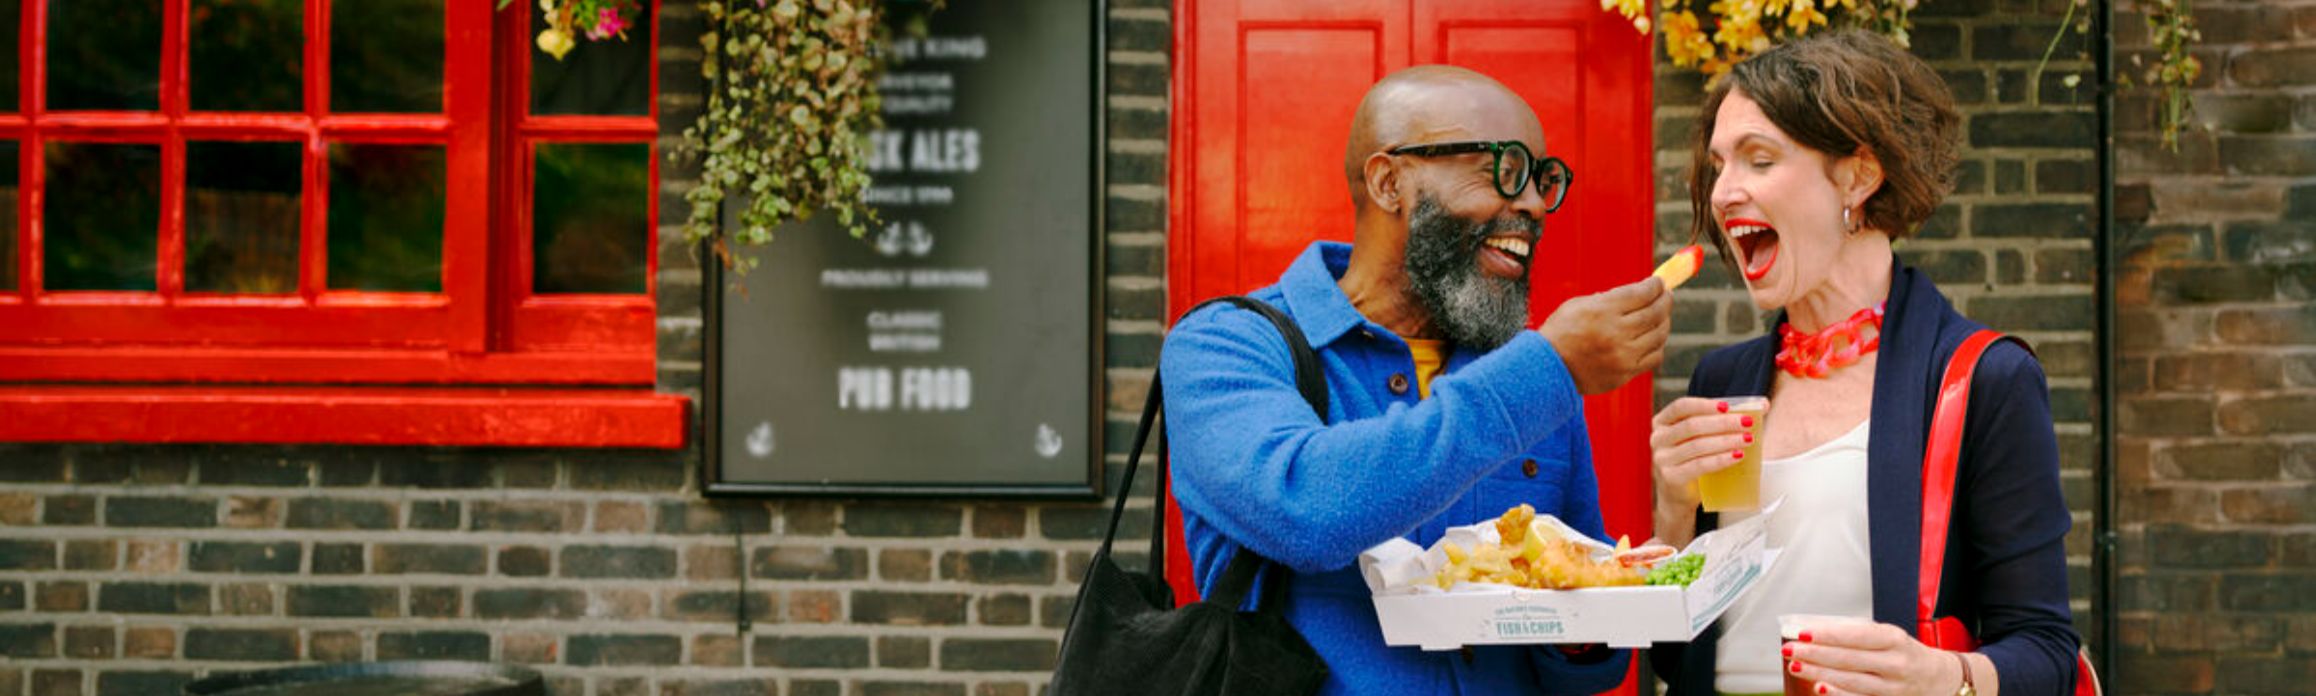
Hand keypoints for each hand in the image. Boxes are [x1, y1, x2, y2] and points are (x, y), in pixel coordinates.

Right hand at [1537, 276, 1670, 394]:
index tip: (1658, 282)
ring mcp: (1623, 355)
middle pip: (1655, 312)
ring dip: (1664, 321)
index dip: (1655, 285)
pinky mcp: (1625, 373)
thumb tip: (1638, 293)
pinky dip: (1658, 345)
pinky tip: (1653, 338)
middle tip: (1666, 295)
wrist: (1546, 369)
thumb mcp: (1578, 305)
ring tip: (1662, 315)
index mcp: (1603, 311)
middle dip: (1665, 300)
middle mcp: (1616, 333)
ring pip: (1659, 335)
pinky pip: (1654, 357)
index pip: (1642, 293)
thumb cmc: (1560, 333)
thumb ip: (1609, 298)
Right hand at [1647, 397, 1752, 545]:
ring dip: (1726, 441)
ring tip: (1747, 439)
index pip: (1681, 407)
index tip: (1728, 406)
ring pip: (1697, 445)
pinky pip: (1699, 465)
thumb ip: (1724, 419)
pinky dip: (1720, 459)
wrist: (1677, 495)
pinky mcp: (1671, 477)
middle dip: (1723, 423)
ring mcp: (1661, 459)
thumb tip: (1762, 404)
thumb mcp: (1701, 437)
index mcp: (1662, 422)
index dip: (1705, 404)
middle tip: (1747, 423)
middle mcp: (1657, 439)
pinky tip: (1737, 456)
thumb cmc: (1692, 459)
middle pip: (1692, 426)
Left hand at [1785, 621, 1967, 695]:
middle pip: (1850, 659)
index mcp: (1894, 639)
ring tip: (1797, 666)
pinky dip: (1839, 695)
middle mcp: (1896, 663)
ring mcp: (1894, 687)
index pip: (1856, 635)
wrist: (1938, 678)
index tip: (1801, 632)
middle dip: (1816, 654)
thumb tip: (1812, 634)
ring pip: (1852, 681)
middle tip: (1790, 650)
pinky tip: (1820, 688)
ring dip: (1821, 674)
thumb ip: (1854, 635)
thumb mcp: (1886, 636)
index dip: (1827, 635)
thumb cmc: (1903, 653)